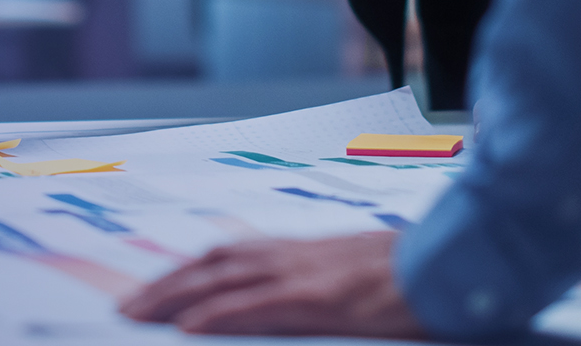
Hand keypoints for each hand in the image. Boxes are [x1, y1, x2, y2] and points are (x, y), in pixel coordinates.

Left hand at [119, 231, 427, 337]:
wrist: (456, 263)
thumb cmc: (414, 274)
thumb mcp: (357, 273)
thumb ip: (320, 282)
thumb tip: (299, 300)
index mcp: (301, 251)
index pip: (227, 255)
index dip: (186, 270)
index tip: (152, 289)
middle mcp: (294, 255)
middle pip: (211, 264)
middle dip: (163, 286)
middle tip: (124, 309)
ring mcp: (306, 274)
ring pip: (222, 281)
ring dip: (173, 298)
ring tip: (137, 316)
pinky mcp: (321, 299)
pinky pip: (258, 306)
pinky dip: (218, 314)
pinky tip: (189, 327)